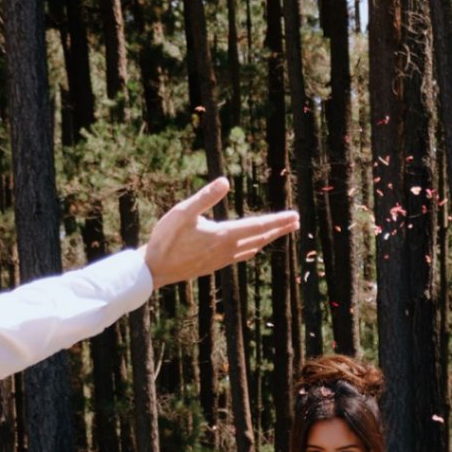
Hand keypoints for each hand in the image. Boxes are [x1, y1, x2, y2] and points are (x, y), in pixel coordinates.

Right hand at [145, 177, 300, 287]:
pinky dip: (253, 247)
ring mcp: (222, 259)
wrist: (155, 270)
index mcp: (224, 235)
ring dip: (267, 238)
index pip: (258, 226)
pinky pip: (241, 255)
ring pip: (252, 247)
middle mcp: (228, 249)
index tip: (294, 216)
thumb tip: (225, 181)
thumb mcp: (182, 212)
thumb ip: (205, 197)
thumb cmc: (166, 238)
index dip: (278, 221)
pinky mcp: (215, 264)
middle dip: (279, 229)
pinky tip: (253, 246)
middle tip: (296, 222)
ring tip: (279, 232)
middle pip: (260, 237)